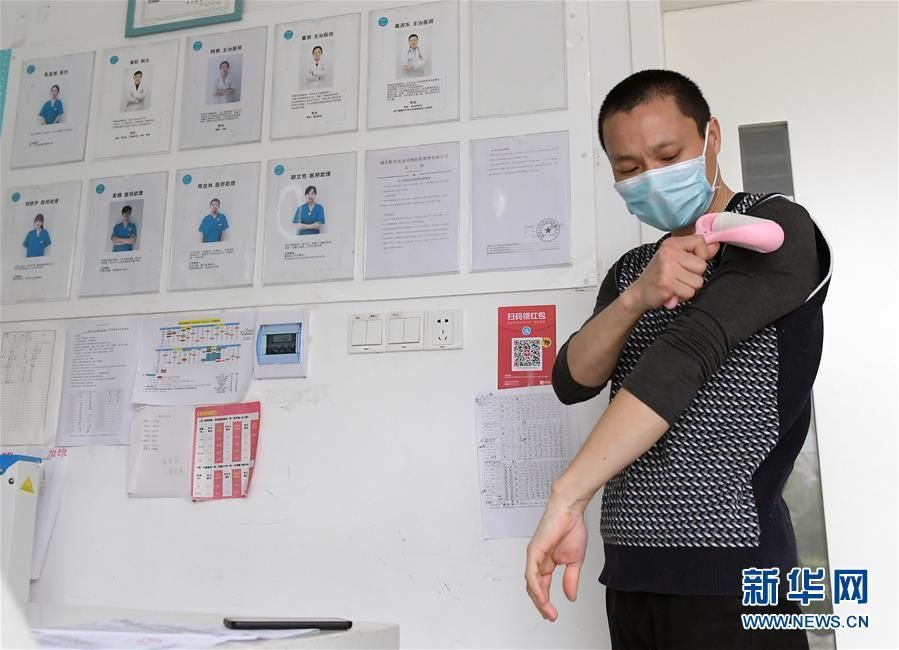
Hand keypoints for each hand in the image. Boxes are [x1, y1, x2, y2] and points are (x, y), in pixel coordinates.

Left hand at [525, 498, 587, 621]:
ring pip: (531, 583)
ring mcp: (534, 556)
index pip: (543, 586)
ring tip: (547, 611)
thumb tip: (570, 596)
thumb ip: (571, 579)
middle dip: (541, 604)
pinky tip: (542, 597)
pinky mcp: (534, 551)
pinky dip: (536, 587)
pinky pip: (532, 573)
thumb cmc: (571, 527)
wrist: (570, 510)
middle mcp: (538, 560)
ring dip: (539, 599)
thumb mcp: (575, 561)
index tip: (553, 614)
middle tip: (550, 616)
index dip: (546, 601)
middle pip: (534, 587)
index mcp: (547, 562)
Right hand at [628, 234, 719, 309]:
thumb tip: (715, 245)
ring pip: (698, 281)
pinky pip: (690, 292)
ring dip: (689, 287)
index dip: (701, 255)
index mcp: (672, 243)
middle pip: (702, 265)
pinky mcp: (667, 283)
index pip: (700, 241)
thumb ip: (696, 251)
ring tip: (676, 284)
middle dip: (694, 275)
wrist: (639, 292)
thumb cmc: (658, 275)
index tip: (690, 262)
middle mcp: (669, 253)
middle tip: (680, 276)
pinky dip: (683, 295)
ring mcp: (667, 268)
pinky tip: (673, 291)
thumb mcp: (675, 257)